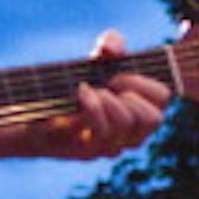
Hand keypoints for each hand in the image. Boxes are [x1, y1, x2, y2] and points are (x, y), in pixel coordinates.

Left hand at [27, 31, 169, 160]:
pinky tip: (81, 94)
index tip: (119, 75)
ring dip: (109, 100)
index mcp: (141, 111)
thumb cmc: (73, 84)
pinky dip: (93, 107)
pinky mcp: (89, 153)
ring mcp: (112, 147)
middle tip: (107, 84)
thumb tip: (112, 49)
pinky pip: (103, 133)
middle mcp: (132, 134)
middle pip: (154, 118)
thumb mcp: (96, 59)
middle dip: (130, 92)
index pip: (164, 99)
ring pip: (128, 124)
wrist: (34, 109)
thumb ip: (111, 44)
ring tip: (89, 90)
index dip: (145, 84)